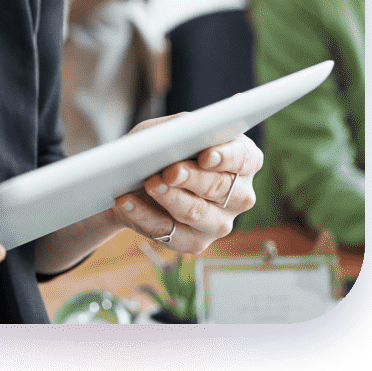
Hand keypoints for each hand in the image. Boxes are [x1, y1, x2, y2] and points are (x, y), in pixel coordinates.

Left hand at [111, 116, 262, 253]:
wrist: (132, 182)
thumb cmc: (158, 149)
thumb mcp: (165, 130)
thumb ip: (180, 127)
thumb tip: (185, 133)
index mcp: (241, 161)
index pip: (244, 158)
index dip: (227, 156)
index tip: (205, 155)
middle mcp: (239, 195)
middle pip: (220, 187)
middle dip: (192, 178)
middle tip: (169, 171)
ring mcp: (219, 223)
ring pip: (197, 212)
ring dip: (170, 198)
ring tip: (149, 184)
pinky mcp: (195, 243)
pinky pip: (169, 232)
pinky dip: (143, 215)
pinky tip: (127, 201)